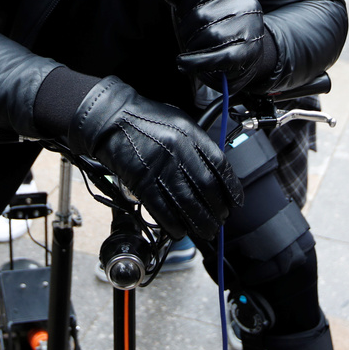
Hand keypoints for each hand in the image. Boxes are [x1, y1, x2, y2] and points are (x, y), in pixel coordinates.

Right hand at [68, 76, 242, 239]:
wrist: (112, 118)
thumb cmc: (145, 119)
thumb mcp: (179, 121)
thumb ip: (197, 143)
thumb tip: (215, 170)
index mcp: (190, 134)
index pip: (220, 165)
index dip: (231, 188)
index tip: (236, 202)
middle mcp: (178, 150)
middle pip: (206, 188)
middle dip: (218, 209)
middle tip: (221, 219)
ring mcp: (159, 167)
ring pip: (187, 203)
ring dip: (200, 222)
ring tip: (206, 230)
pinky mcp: (140, 181)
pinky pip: (161, 209)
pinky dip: (173, 224)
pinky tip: (180, 231)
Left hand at [156, 0, 270, 92]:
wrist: (249, 50)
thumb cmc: (223, 23)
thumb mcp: (206, 4)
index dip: (184, 6)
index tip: (183, 16)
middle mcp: (246, 3)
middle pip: (202, 15)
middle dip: (187, 29)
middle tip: (187, 37)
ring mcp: (250, 27)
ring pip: (210, 35)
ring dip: (193, 45)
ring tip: (192, 48)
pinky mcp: (248, 51)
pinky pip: (217, 57)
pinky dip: (196, 62)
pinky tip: (186, 64)